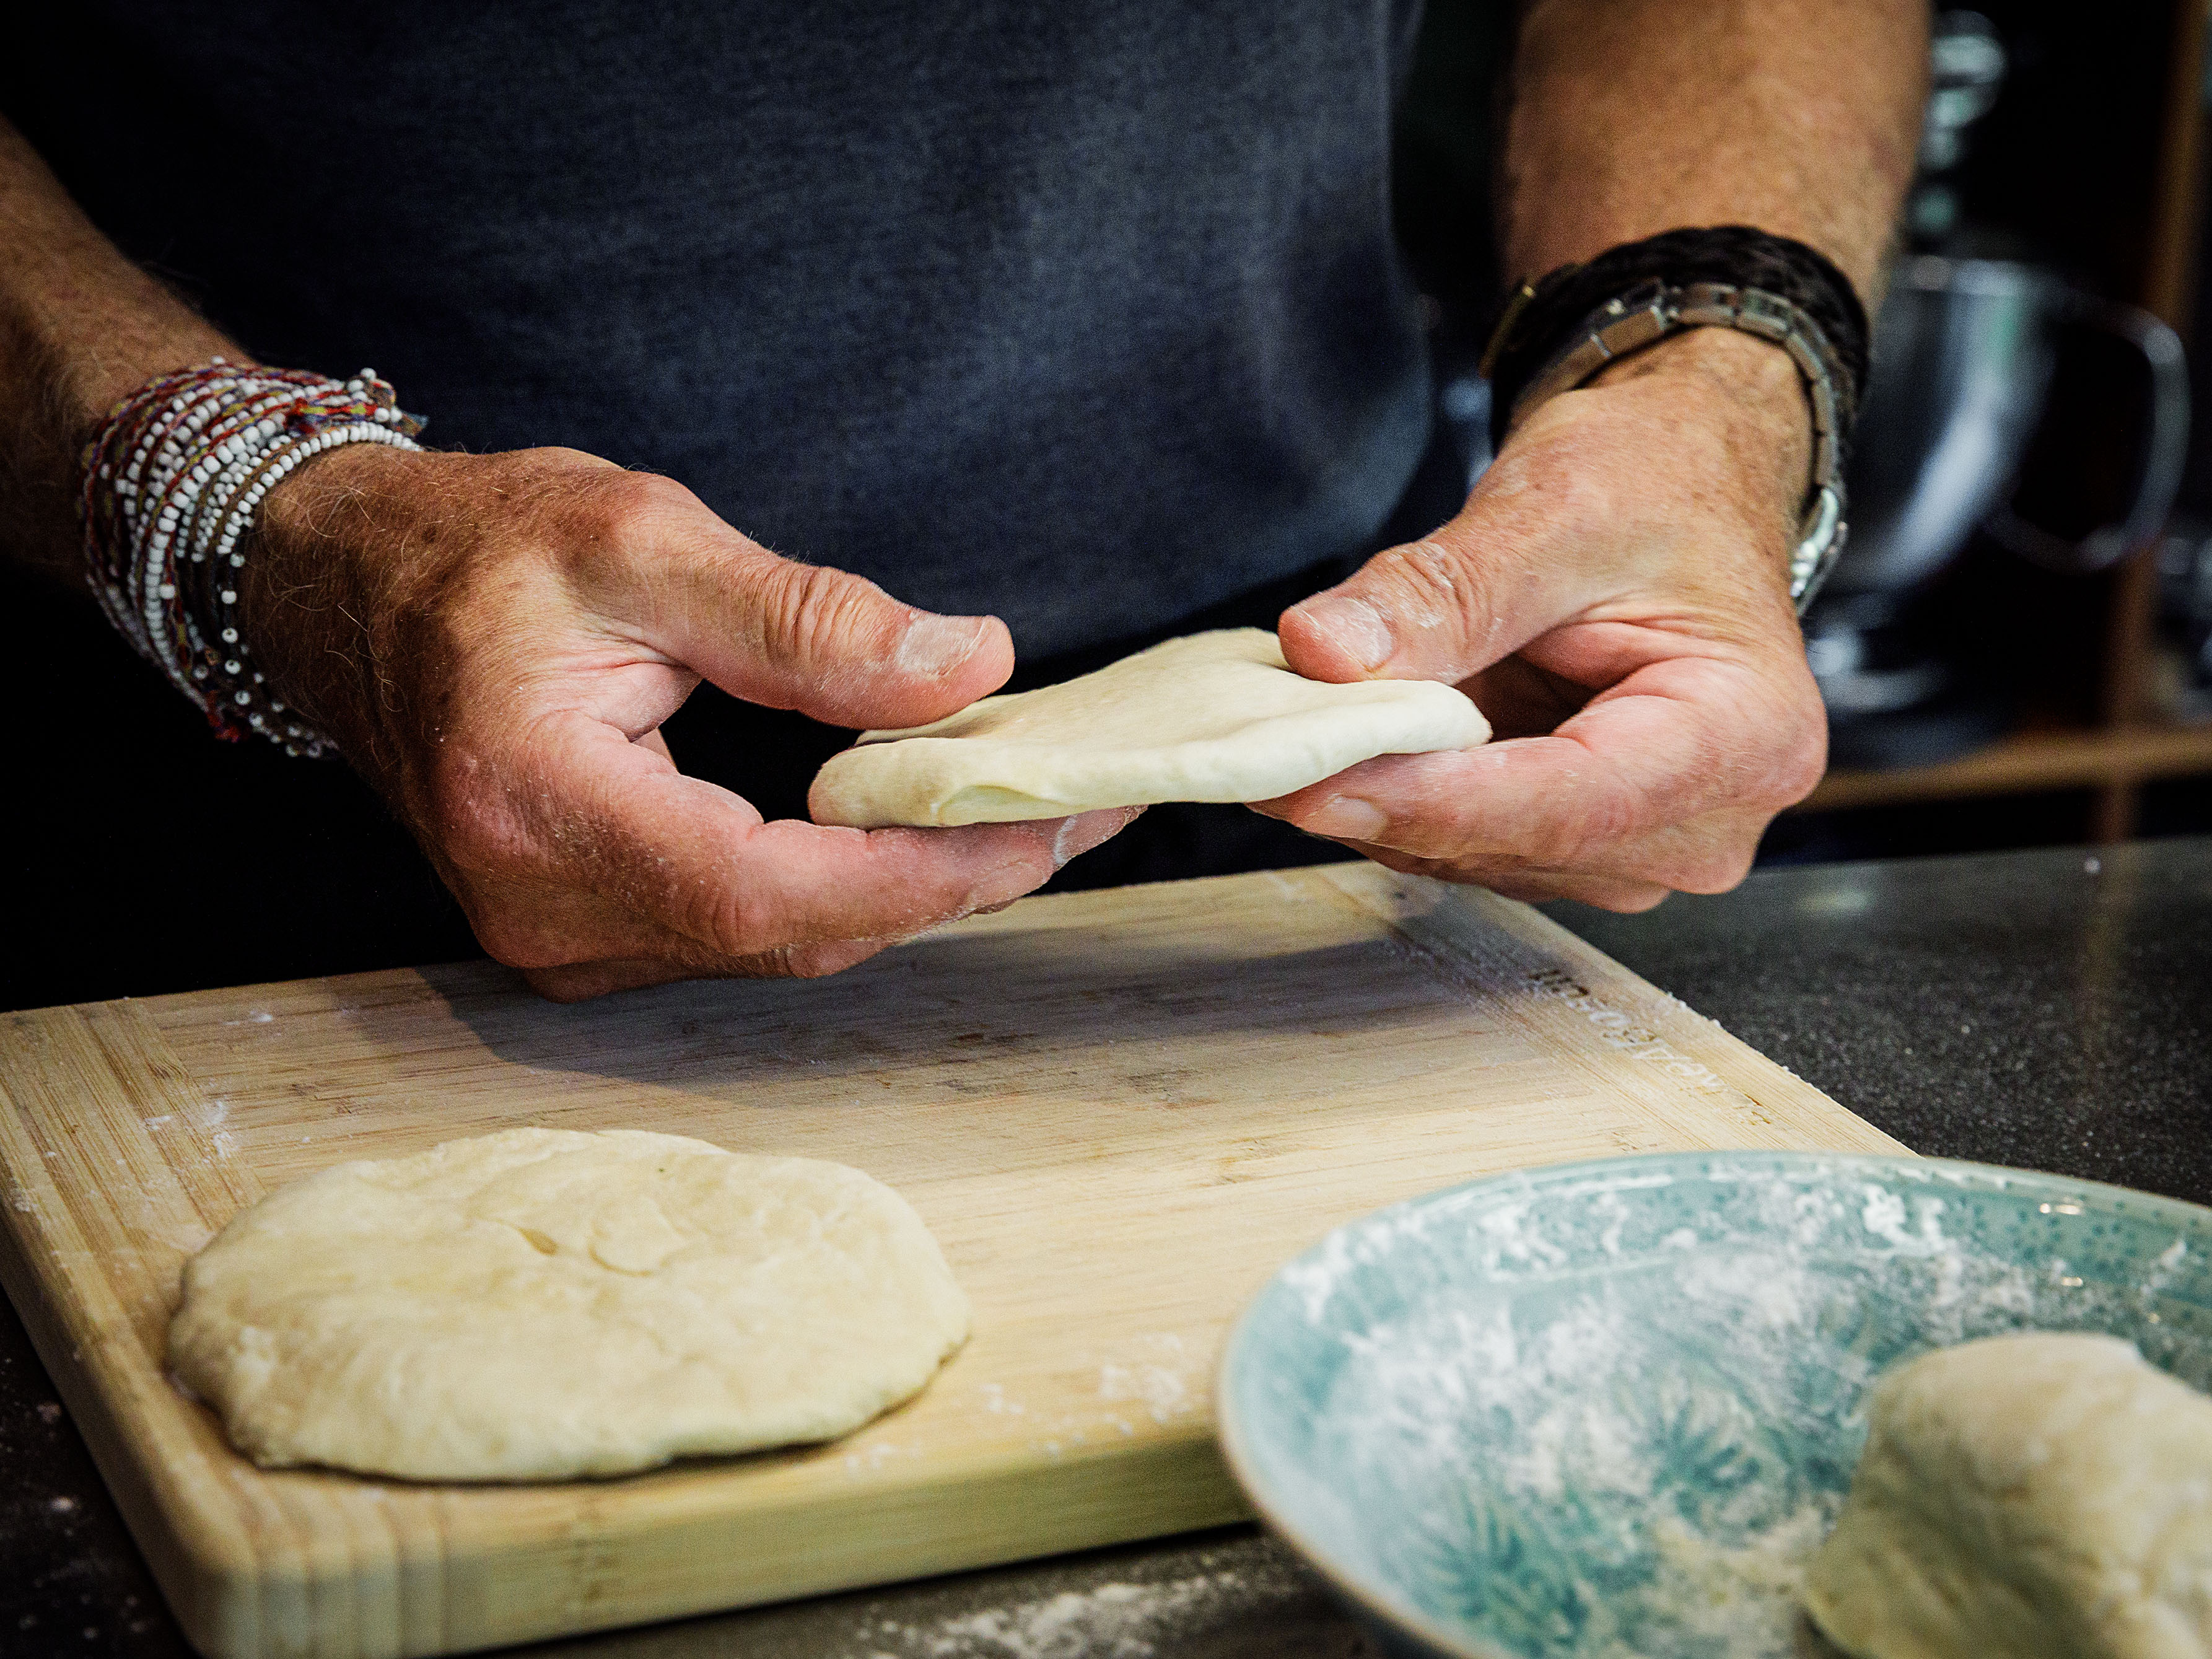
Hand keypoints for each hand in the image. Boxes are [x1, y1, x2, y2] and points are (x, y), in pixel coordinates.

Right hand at [240, 444, 1131, 998]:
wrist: (352, 592)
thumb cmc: (477, 550)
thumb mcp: (641, 539)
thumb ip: (807, 617)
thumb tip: (966, 665)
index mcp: (539, 806)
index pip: (768, 891)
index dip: (923, 872)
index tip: (1044, 823)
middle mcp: (542, 907)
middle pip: (794, 935)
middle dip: (948, 878)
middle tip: (1071, 805)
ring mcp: (560, 937)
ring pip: (782, 944)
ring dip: (906, 883)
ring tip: (1014, 805)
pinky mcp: (586, 931)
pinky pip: (747, 931)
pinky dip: (844, 883)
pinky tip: (912, 826)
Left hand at [1260, 328, 1826, 910]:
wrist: (1682, 481)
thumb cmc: (1657, 484)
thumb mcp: (1552, 510)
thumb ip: (1440, 591)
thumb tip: (1323, 653)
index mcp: (1744, 738)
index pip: (1569, 802)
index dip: (1431, 800)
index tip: (1314, 783)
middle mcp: (1708, 820)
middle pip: (1520, 840)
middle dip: (1387, 799)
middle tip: (1262, 752)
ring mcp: (1644, 843)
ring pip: (1481, 853)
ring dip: (1382, 800)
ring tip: (1290, 736)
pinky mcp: (1580, 838)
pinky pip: (1471, 838)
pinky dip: (1399, 794)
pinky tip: (1341, 747)